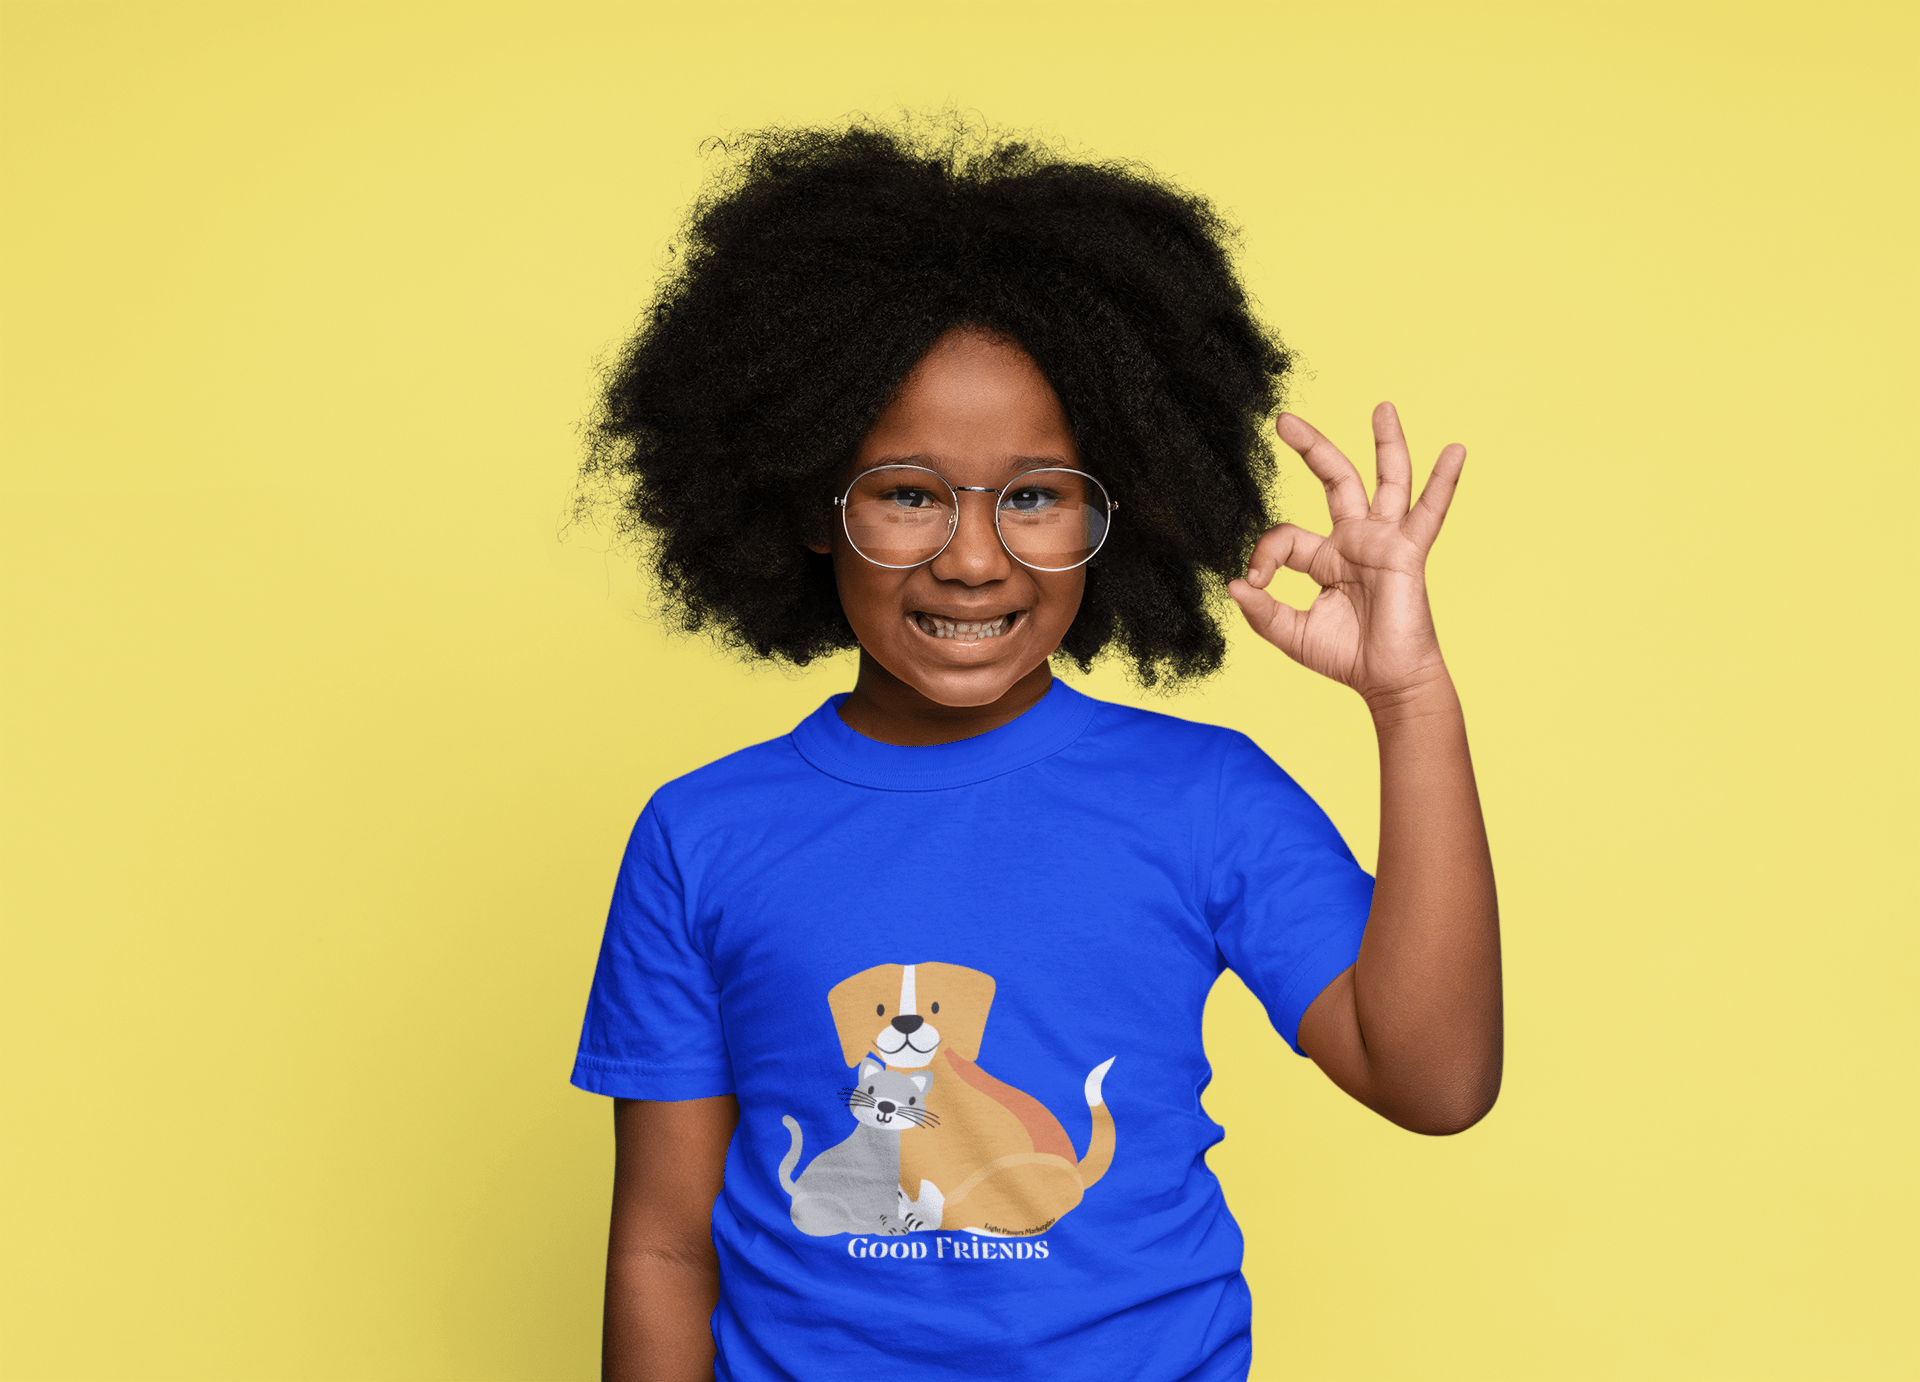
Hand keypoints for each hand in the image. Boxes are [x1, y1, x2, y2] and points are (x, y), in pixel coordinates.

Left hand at [1228, 402, 1464, 713]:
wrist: (1386, 681)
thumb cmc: (1346, 657)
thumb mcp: (1291, 633)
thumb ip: (1261, 610)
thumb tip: (1233, 585)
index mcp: (1326, 557)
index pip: (1286, 535)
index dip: (1264, 554)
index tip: (1254, 581)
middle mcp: (1356, 541)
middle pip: (1336, 480)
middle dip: (1311, 448)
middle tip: (1283, 419)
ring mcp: (1384, 542)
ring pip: (1387, 481)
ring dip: (1386, 443)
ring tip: (1382, 407)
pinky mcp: (1409, 552)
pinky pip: (1429, 511)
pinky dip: (1444, 481)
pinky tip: (1456, 450)